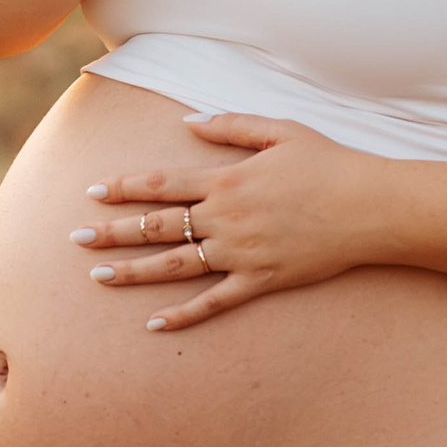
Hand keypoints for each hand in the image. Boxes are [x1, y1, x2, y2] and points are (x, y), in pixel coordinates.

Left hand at [73, 114, 390, 330]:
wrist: (369, 207)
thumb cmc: (328, 163)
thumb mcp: (280, 130)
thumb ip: (231, 126)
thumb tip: (188, 123)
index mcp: (228, 180)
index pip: (162, 184)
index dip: (124, 188)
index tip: (93, 192)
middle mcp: (227, 218)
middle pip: (158, 226)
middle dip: (113, 231)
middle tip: (76, 238)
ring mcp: (242, 253)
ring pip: (176, 266)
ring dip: (134, 272)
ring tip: (99, 276)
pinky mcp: (261, 280)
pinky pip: (214, 302)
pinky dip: (183, 315)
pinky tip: (153, 323)